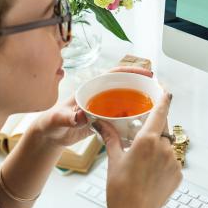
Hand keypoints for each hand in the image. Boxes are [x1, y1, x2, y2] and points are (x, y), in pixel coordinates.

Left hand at [30, 65, 152, 147]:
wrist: (50, 136)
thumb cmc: (52, 123)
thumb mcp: (58, 119)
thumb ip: (68, 117)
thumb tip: (81, 115)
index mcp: (91, 88)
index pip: (114, 74)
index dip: (131, 71)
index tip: (146, 73)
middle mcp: (100, 95)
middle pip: (124, 85)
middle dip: (141, 85)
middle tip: (157, 90)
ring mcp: (103, 107)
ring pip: (125, 100)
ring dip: (139, 102)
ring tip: (154, 106)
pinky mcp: (105, 119)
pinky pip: (122, 116)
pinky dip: (132, 118)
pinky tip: (141, 123)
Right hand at [94, 92, 181, 207]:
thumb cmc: (121, 191)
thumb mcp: (114, 160)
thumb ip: (111, 138)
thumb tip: (101, 124)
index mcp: (147, 140)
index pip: (160, 112)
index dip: (164, 99)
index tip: (165, 91)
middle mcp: (164, 148)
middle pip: (163, 128)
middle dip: (155, 127)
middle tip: (143, 136)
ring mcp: (173, 161)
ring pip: (167, 145)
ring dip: (158, 147)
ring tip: (143, 161)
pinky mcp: (178, 173)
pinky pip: (171, 160)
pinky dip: (163, 161)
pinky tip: (150, 172)